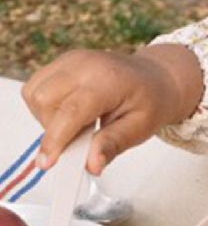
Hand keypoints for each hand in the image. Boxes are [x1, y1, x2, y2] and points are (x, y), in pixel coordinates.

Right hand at [21, 44, 202, 174]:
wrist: (155, 78)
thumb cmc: (150, 102)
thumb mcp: (140, 128)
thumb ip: (113, 145)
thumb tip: (92, 165)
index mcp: (108, 80)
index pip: (71, 112)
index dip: (55, 140)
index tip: (47, 164)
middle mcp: (84, 64)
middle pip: (44, 100)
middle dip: (53, 128)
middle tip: (81, 137)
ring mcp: (70, 60)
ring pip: (34, 93)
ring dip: (47, 117)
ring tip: (79, 123)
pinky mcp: (62, 62)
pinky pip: (37, 87)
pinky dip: (46, 106)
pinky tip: (72, 111)